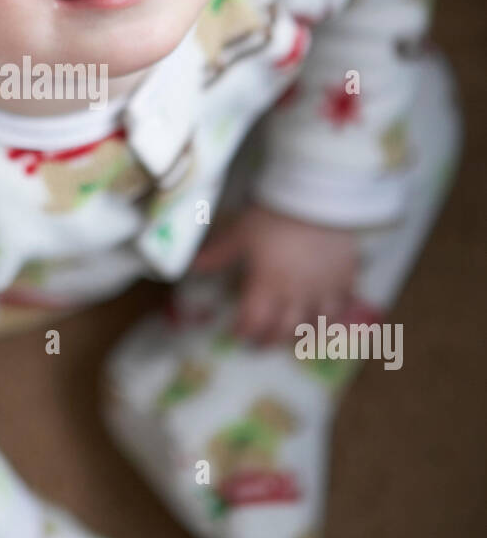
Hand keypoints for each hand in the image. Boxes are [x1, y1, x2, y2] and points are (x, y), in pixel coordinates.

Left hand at [192, 203, 358, 345]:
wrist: (318, 197)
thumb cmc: (274, 215)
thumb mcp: (240, 233)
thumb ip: (218, 254)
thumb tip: (190, 267)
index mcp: (268, 287)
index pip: (254, 322)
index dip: (244, 331)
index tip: (237, 331)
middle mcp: (296, 296)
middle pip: (283, 330)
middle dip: (269, 339)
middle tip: (261, 340)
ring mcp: (324, 290)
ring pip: (315, 324)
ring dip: (302, 333)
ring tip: (293, 333)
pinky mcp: (346, 278)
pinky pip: (342, 305)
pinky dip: (333, 314)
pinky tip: (327, 313)